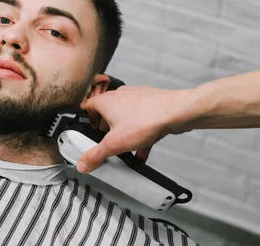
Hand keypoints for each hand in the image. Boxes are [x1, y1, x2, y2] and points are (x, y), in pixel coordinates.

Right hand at [77, 86, 195, 172]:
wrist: (176, 112)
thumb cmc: (147, 119)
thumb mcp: (115, 143)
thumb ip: (96, 154)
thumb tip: (82, 163)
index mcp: (106, 101)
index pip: (87, 106)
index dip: (84, 119)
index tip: (84, 130)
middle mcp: (119, 96)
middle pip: (106, 113)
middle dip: (105, 130)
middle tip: (105, 143)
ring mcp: (136, 99)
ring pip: (124, 117)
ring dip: (123, 133)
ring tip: (124, 150)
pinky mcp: (150, 104)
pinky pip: (140, 121)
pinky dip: (139, 135)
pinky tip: (142, 151)